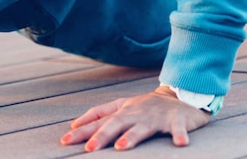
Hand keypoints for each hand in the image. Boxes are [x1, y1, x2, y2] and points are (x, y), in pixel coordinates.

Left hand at [60, 86, 210, 151]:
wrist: (179, 97)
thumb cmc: (145, 106)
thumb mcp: (121, 107)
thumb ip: (99, 114)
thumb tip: (74, 124)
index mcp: (122, 111)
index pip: (99, 120)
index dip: (83, 129)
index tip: (65, 140)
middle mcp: (136, 113)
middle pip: (116, 123)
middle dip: (102, 135)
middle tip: (89, 148)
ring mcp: (156, 117)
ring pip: (142, 127)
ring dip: (132, 136)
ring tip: (121, 146)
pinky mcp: (177, 120)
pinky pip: (179, 128)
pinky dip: (180, 134)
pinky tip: (180, 144)